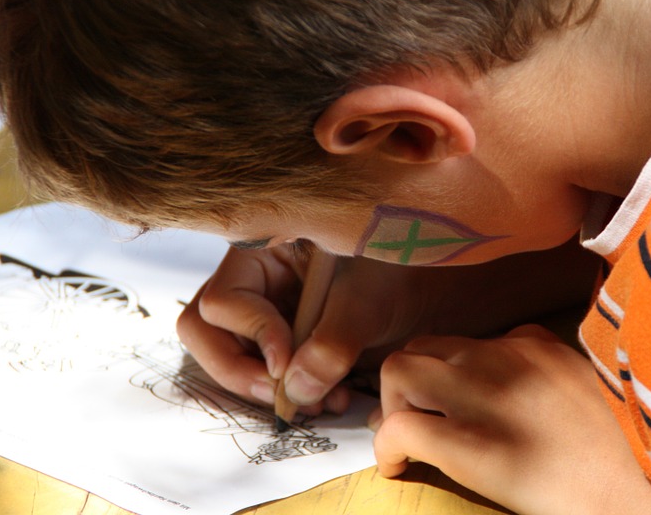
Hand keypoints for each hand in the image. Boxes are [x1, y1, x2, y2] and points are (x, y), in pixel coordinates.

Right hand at [177, 237, 599, 414]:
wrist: (441, 273)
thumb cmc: (404, 264)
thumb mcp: (369, 297)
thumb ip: (332, 341)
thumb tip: (296, 391)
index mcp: (264, 250)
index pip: (219, 299)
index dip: (248, 334)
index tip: (286, 361)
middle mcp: (260, 281)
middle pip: (208, 332)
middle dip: (240, 370)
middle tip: (281, 397)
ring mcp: (273, 310)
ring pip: (237, 358)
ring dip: (271, 388)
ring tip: (321, 401)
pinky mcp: (294, 337)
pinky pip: (273, 372)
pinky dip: (296, 391)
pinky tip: (334, 396)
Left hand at [373, 325, 650, 514]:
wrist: (642, 492)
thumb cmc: (628, 452)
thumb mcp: (594, 388)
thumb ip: (553, 374)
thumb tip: (522, 391)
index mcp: (536, 346)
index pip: (471, 342)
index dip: (452, 374)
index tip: (452, 404)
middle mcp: (503, 357)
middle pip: (425, 346)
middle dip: (410, 382)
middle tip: (417, 418)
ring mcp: (484, 396)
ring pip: (400, 370)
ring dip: (392, 404)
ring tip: (406, 439)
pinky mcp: (471, 444)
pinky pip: (401, 427)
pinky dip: (387, 447)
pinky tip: (397, 468)